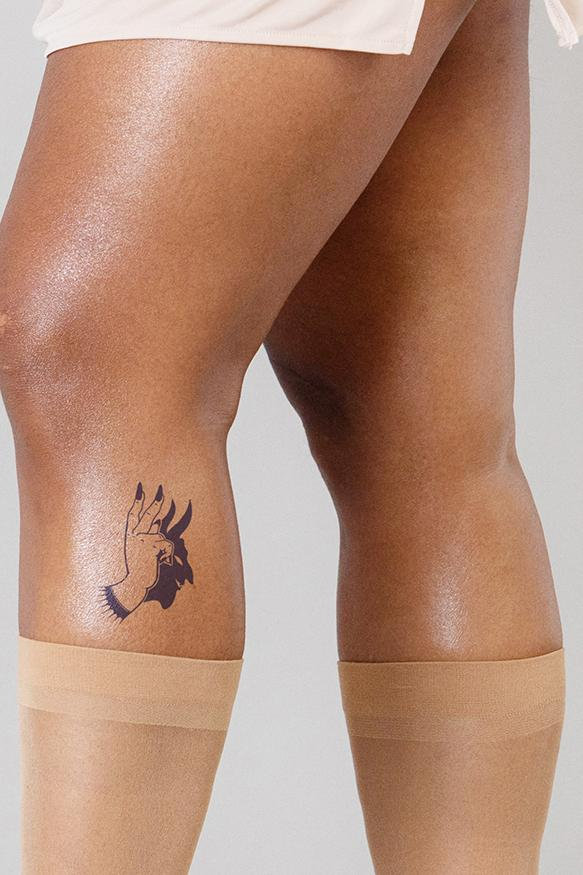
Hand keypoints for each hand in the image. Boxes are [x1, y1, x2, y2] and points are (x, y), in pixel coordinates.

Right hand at [109, 483, 174, 613]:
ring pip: (162, 537)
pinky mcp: (151, 546)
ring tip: (158, 561)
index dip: (137, 501)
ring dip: (165, 550)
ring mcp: (143, 541)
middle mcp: (135, 536)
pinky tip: (161, 564)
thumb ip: (149, 536)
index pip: (133, 514)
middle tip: (162, 489)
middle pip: (148, 515)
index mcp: (130, 536)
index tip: (141, 488)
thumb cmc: (138, 569)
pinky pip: (168, 546)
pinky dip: (169, 556)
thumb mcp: (140, 551)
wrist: (133, 585)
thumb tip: (158, 523)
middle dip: (156, 502)